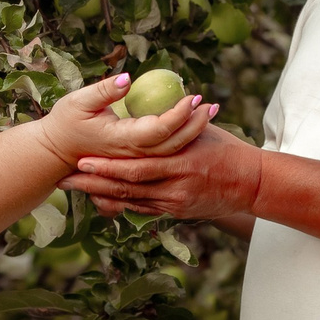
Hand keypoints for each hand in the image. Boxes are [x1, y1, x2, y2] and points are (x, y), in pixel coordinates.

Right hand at [36, 74, 216, 168]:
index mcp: (122, 139)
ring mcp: (136, 159)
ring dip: (194, 132)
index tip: (194, 97)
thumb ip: (103, 91)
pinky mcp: (137, 158)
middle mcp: (133, 153)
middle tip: (212, 104)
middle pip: (173, 143)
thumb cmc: (66, 123)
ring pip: (172, 150)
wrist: (56, 154)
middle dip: (196, 124)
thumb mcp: (78, 102)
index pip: (159, 129)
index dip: (179, 114)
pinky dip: (182, 138)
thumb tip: (127, 79)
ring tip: (210, 112)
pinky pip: (165, 152)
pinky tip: (194, 124)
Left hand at [62, 123, 262, 224]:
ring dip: (101, 196)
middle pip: (127, 188)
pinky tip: (102, 201)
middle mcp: (176, 186)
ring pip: (132, 203)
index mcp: (181, 162)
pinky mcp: (178, 213)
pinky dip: (122, 207)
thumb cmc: (227, 150)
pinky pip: (144, 212)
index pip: (136, 167)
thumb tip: (153, 106)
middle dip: (94, 183)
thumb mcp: (201, 133)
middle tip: (66, 178)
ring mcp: (176, 203)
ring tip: (76, 189)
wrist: (252, 183)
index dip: (107, 166)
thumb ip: (174, 126)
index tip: (81, 159)